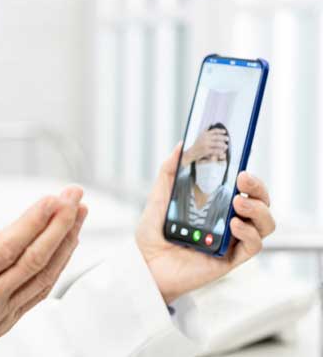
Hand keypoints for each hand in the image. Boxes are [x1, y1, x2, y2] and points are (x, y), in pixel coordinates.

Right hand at [0, 187, 88, 356]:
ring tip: (78, 215)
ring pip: (43, 275)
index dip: (34, 222)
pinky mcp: (4, 322)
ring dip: (65, 243)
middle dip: (60, 224)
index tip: (52, 200)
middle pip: (34, 258)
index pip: (6, 248)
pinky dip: (57, 268)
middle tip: (74, 197)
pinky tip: (64, 250)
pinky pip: (39, 293)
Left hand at [136, 145, 274, 303]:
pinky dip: (249, 233)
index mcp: (217, 205)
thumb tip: (181, 145)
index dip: (250, 177)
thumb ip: (170, 171)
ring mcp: (232, 240)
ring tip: (238, 202)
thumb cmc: (153, 233)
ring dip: (258, 209)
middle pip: (262, 203)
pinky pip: (253, 246)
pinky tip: (234, 225)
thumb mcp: (159, 197)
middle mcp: (230, 221)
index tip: (241, 166)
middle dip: (259, 188)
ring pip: (265, 223)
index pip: (246, 188)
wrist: (144, 264)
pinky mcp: (231, 259)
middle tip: (242, 179)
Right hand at [182, 128, 228, 165]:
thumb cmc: (196, 145)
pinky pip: (215, 150)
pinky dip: (220, 151)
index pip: (214, 131)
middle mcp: (205, 138)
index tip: (224, 131)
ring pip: (218, 144)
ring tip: (226, 146)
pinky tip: (222, 151)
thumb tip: (211, 124)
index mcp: (204, 134)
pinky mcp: (206, 150)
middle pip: (217, 137)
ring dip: (223, 145)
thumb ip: (205, 131)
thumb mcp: (200, 136)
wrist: (191, 153)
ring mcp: (206, 144)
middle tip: (227, 139)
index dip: (220, 131)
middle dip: (224, 138)